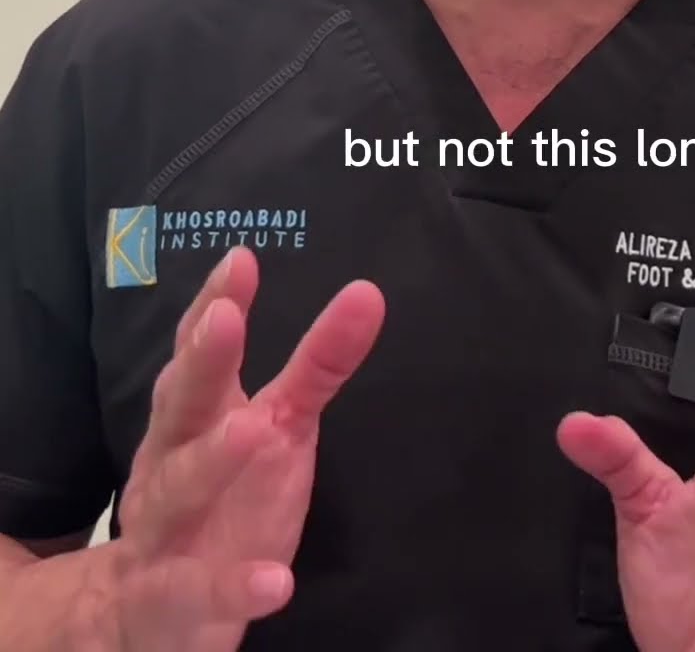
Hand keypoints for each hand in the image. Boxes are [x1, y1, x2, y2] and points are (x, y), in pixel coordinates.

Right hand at [93, 246, 383, 651]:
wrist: (145, 615)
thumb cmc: (220, 497)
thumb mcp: (275, 425)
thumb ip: (318, 365)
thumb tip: (368, 293)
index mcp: (190, 418)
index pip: (197, 352)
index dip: (215, 304)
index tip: (241, 259)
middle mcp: (167, 463)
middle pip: (179, 405)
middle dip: (200, 362)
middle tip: (224, 319)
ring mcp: (163, 532)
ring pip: (177, 490)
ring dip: (211, 458)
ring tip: (253, 428)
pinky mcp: (174, 599)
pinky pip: (198, 592)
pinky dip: (236, 586)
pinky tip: (277, 582)